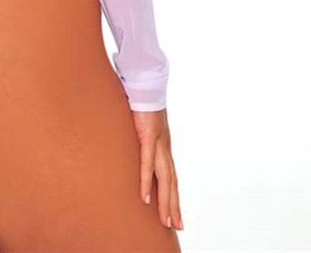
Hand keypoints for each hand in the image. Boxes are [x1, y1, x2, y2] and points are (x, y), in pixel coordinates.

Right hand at [132, 108, 183, 230]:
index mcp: (164, 146)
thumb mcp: (142, 125)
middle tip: (176, 226)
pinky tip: (146, 198)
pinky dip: (146, 182)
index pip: (171, 176)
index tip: (176, 214)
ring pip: (164, 179)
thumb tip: (133, 144)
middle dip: (174, 206)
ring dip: (165, 201)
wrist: (146, 84)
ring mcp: (159, 143)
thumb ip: (140, 138)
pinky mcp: (149, 137)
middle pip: (171, 183)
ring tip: (166, 220)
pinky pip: (147, 164)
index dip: (173, 196)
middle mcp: (164, 148)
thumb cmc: (142, 102)